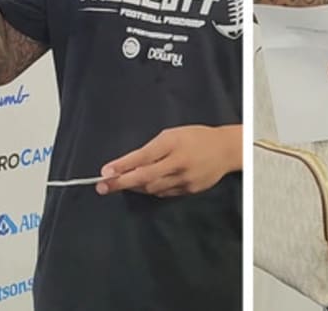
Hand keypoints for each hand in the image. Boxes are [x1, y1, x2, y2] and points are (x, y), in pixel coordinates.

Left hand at [96, 125, 239, 197]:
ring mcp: (184, 178)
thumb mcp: (173, 135)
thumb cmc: (196, 138)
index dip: (122, 165)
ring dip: (134, 187)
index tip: (105, 172)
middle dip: (120, 183)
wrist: (226, 150)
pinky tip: (144, 185)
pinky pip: (163, 192)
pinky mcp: (189, 190)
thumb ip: (153, 149)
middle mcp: (178, 162)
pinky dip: (151, 189)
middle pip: (144, 177)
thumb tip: (129, 164)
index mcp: (172, 143)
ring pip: (151, 188)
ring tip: (121, 184)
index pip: (142, 156)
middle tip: (101, 187)